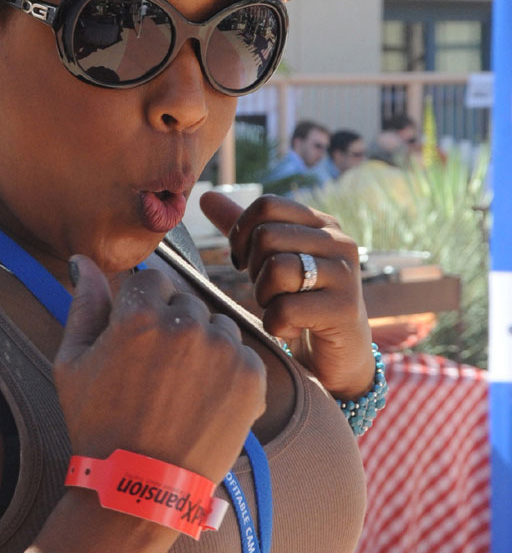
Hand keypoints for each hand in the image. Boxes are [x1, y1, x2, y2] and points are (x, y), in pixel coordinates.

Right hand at [54, 256, 265, 485]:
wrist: (140, 488)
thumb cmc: (98, 425)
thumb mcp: (72, 363)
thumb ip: (83, 304)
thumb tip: (82, 260)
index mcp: (138, 314)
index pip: (152, 280)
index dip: (143, 308)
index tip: (138, 342)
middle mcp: (185, 324)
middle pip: (186, 301)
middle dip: (174, 326)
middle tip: (158, 374)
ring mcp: (223, 350)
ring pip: (217, 326)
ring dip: (204, 346)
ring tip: (182, 390)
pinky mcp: (251, 376)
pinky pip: (242, 354)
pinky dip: (228, 372)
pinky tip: (204, 402)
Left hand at [200, 191, 373, 399]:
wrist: (338, 357)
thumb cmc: (299, 302)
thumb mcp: (270, 261)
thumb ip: (243, 229)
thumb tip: (207, 196)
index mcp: (322, 223)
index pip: (267, 205)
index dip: (241, 233)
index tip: (244, 261)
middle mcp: (339, 242)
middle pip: (266, 236)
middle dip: (253, 270)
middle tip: (269, 291)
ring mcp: (345, 274)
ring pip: (276, 269)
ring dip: (264, 297)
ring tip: (280, 307)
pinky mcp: (344, 309)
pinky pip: (285, 309)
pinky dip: (275, 325)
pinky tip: (291, 329)